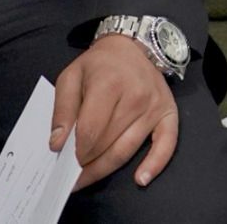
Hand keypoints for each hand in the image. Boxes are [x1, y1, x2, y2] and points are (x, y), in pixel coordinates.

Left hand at [49, 33, 177, 188]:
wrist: (133, 47)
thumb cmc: (99, 64)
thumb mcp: (71, 77)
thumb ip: (62, 109)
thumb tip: (57, 144)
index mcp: (109, 83)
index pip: (91, 130)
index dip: (75, 151)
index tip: (63, 162)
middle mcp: (136, 97)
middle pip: (107, 144)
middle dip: (86, 163)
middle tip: (70, 176)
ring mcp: (154, 107)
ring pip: (127, 150)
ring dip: (105, 169)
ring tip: (87, 179)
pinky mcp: (168, 114)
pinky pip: (166, 145)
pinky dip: (155, 165)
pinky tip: (141, 179)